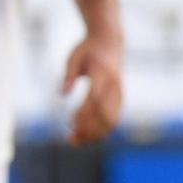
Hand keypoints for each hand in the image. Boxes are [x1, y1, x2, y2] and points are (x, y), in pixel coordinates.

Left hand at [61, 30, 123, 144]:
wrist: (109, 41)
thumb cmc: (87, 49)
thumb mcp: (73, 57)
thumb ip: (68, 76)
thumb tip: (62, 95)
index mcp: (102, 74)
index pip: (94, 99)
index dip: (84, 114)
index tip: (70, 124)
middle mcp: (114, 86)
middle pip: (105, 114)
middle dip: (89, 130)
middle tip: (70, 139)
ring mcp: (119, 93)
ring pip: (111, 120)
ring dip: (95, 134)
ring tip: (75, 140)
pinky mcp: (120, 98)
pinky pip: (113, 118)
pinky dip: (101, 130)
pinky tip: (85, 134)